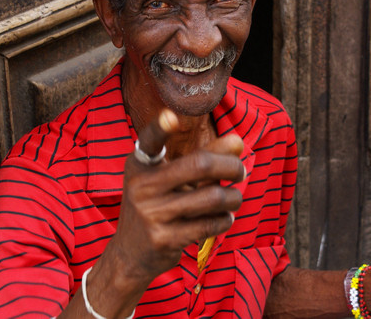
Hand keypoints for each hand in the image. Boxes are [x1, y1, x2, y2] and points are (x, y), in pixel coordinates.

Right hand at [106, 108, 244, 284]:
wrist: (129, 254)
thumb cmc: (156, 206)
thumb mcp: (170, 179)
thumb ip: (203, 157)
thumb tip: (238, 142)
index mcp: (140, 165)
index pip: (149, 141)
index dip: (160, 127)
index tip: (172, 116)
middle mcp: (141, 186)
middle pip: (200, 165)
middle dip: (232, 166)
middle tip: (240, 171)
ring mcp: (151, 214)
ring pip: (213, 197)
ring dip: (234, 198)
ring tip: (234, 199)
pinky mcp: (163, 239)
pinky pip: (210, 224)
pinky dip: (225, 220)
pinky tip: (223, 218)